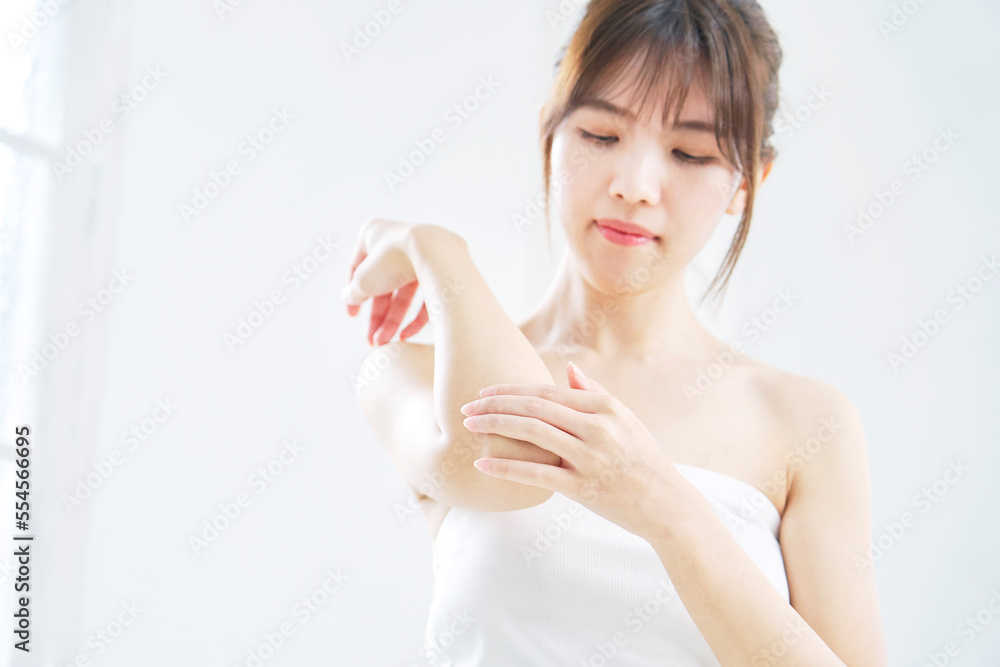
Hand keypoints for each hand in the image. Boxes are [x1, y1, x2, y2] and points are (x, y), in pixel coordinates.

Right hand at [342, 218, 429, 345]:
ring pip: (406, 294)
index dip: (354, 293)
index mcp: (375, 234)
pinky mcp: (442, 270)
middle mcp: (399, 242)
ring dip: (394, 320)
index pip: (359, 267)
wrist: (437, 255)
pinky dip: (416, 317)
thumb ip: (355, 290)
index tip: (352, 316)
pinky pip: (427, 297)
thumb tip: (349, 296)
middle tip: (372, 341)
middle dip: (378, 316)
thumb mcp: (365, 279)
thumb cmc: (394, 259)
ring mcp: (423, 256)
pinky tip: (406, 336)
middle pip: (385, 284)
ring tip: (385, 343)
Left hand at [460, 360, 678, 538]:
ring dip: (495, 426)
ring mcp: (591, 457)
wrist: (666, 504)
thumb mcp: (626, 419)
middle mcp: (598, 427)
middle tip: (466, 408)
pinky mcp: (584, 487)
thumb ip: (594, 394)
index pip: (546, 392)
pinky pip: (537, 474)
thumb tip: (569, 370)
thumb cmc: (643, 459)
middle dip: (495, 404)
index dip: (510, 391)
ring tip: (470, 427)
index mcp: (605, 407)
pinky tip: (483, 463)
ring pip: (533, 433)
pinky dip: (507, 467)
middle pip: (534, 408)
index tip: (484, 392)